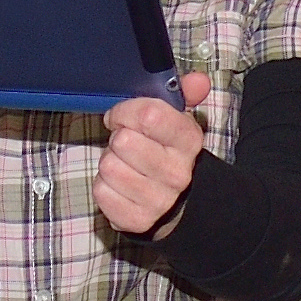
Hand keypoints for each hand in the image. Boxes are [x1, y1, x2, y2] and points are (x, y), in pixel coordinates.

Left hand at [95, 72, 217, 239]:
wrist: (174, 203)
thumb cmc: (165, 151)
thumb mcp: (175, 121)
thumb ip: (185, 94)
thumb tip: (198, 80)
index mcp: (188, 142)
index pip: (149, 116)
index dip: (126, 111)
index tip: (123, 116)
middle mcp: (177, 173)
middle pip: (123, 142)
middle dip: (117, 138)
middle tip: (125, 143)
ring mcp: (158, 200)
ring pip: (109, 167)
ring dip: (110, 162)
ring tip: (124, 164)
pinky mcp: (136, 220)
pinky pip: (102, 192)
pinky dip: (104, 186)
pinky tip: (119, 184)